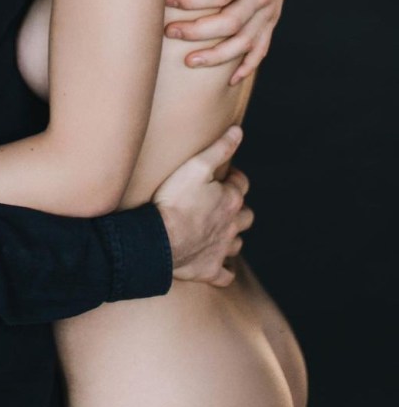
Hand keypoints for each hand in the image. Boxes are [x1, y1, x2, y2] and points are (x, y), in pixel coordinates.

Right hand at [154, 126, 251, 287]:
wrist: (159, 239)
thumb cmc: (175, 200)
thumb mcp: (196, 166)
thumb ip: (219, 148)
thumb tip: (239, 132)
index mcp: (230, 200)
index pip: (241, 184)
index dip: (233, 177)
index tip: (222, 175)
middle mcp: (232, 226)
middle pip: (246, 216)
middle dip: (238, 209)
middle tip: (220, 204)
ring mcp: (221, 250)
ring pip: (237, 244)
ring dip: (232, 237)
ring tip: (218, 231)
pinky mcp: (210, 270)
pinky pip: (225, 274)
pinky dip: (224, 270)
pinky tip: (217, 264)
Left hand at [164, 0, 305, 83]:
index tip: (168, 0)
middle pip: (230, 21)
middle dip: (198, 30)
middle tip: (168, 31)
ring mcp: (268, 12)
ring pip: (243, 42)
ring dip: (217, 55)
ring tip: (188, 62)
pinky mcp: (270, 22)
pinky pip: (260, 49)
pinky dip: (246, 66)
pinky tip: (228, 80)